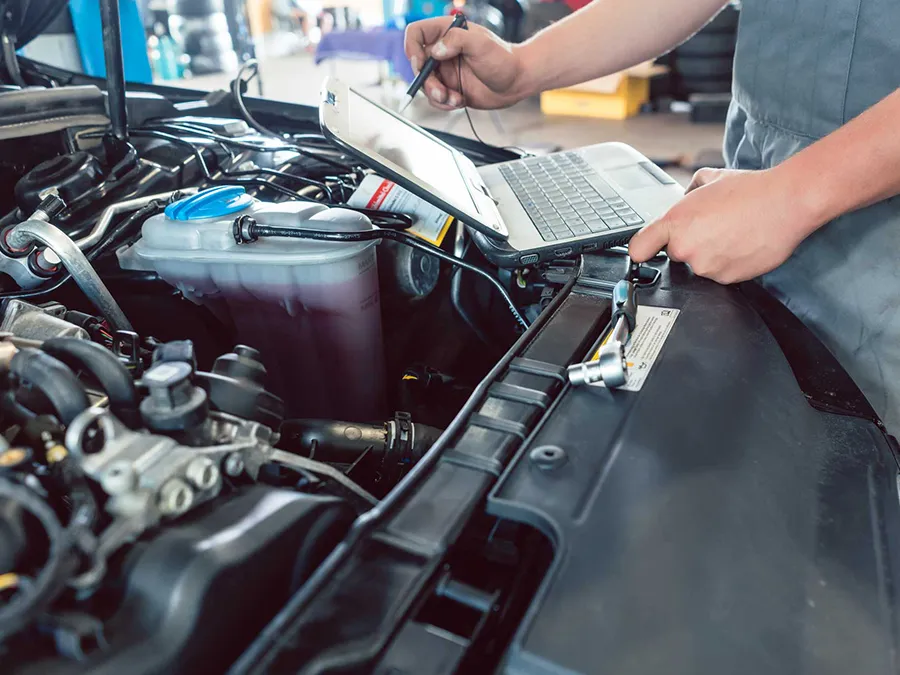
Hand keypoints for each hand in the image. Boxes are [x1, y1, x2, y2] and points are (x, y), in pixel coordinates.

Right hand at [404, 17, 525, 109]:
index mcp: (447, 33)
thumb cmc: (504, 59)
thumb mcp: (481, 45)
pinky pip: (436, 99)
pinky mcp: (450, 88)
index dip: (412, 49)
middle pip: (417, 65)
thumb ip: (457, 41)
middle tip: (440, 92)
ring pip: (425, 85)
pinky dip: (444, 104)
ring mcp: (446, 71)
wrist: (517, 82)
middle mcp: (443, 51)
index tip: (421, 65)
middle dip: (426, 82)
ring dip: (436, 96)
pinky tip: (459, 101)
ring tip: (454, 99)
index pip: (416, 34)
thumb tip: (436, 50)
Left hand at [628, 167, 818, 283]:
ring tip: (732, 233)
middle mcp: (686, 248)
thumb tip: (683, 199)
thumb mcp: (708, 179)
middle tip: (713, 227)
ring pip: (699, 265)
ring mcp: (706, 266)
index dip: (642, 250)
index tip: (644, 251)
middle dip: (689, 243)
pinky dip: (728, 263)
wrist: (788, 203)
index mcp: (676, 222)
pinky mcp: (726, 279)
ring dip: (711, 254)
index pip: (639, 248)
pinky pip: (720, 274)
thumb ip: (687, 192)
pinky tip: (742, 244)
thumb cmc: (752, 190)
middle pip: (675, 255)